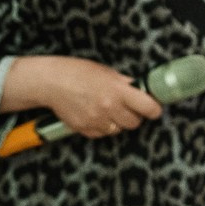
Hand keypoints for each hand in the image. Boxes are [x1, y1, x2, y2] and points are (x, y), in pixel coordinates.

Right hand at [6, 55, 163, 138]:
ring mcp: (96, 120)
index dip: (154, 109)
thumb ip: (124, 83)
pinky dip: (102, 127)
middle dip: (134, 116)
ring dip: (118, 122)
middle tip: (128, 107)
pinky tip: (95, 114)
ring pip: (118, 130)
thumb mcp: (106, 72)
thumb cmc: (77, 72)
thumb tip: (140, 89)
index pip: (148, 107)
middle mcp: (109, 107)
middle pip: (135, 123)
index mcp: (117, 90)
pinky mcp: (85, 129)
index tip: (154, 108)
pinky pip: (102, 134)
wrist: (50, 82)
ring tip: (108, 109)